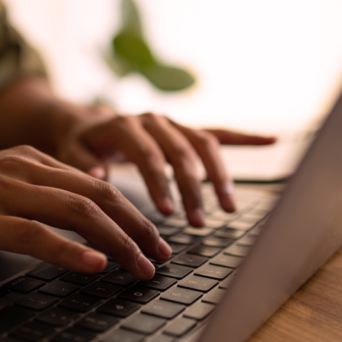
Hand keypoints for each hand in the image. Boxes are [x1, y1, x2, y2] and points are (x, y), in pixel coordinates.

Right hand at [0, 146, 170, 278]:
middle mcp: (22, 170)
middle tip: (160, 257)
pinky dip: (68, 250)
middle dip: (137, 228)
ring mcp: (0, 192)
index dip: (132, 213)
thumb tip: (78, 216)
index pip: (97, 186)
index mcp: (30, 161)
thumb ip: (35, 194)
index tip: (153, 240)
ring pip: (75, 212)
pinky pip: (33, 233)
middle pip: (97, 196)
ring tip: (141, 266)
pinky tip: (92, 265)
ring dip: (116, 241)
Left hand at [54, 112, 275, 226]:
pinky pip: (217, 132)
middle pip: (181, 152)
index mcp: (124, 125)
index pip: (148, 154)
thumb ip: (81, 163)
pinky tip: (272, 140)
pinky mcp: (183, 129)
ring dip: (218, 175)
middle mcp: (152, 119)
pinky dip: (245, 137)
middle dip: (193, 188)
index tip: (166, 213)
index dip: (159, 183)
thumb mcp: (69, 152)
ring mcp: (171, 123)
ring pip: (203, 144)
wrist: (84, 123)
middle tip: (199, 222)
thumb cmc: (77, 143)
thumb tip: (97, 176)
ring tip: (228, 208)